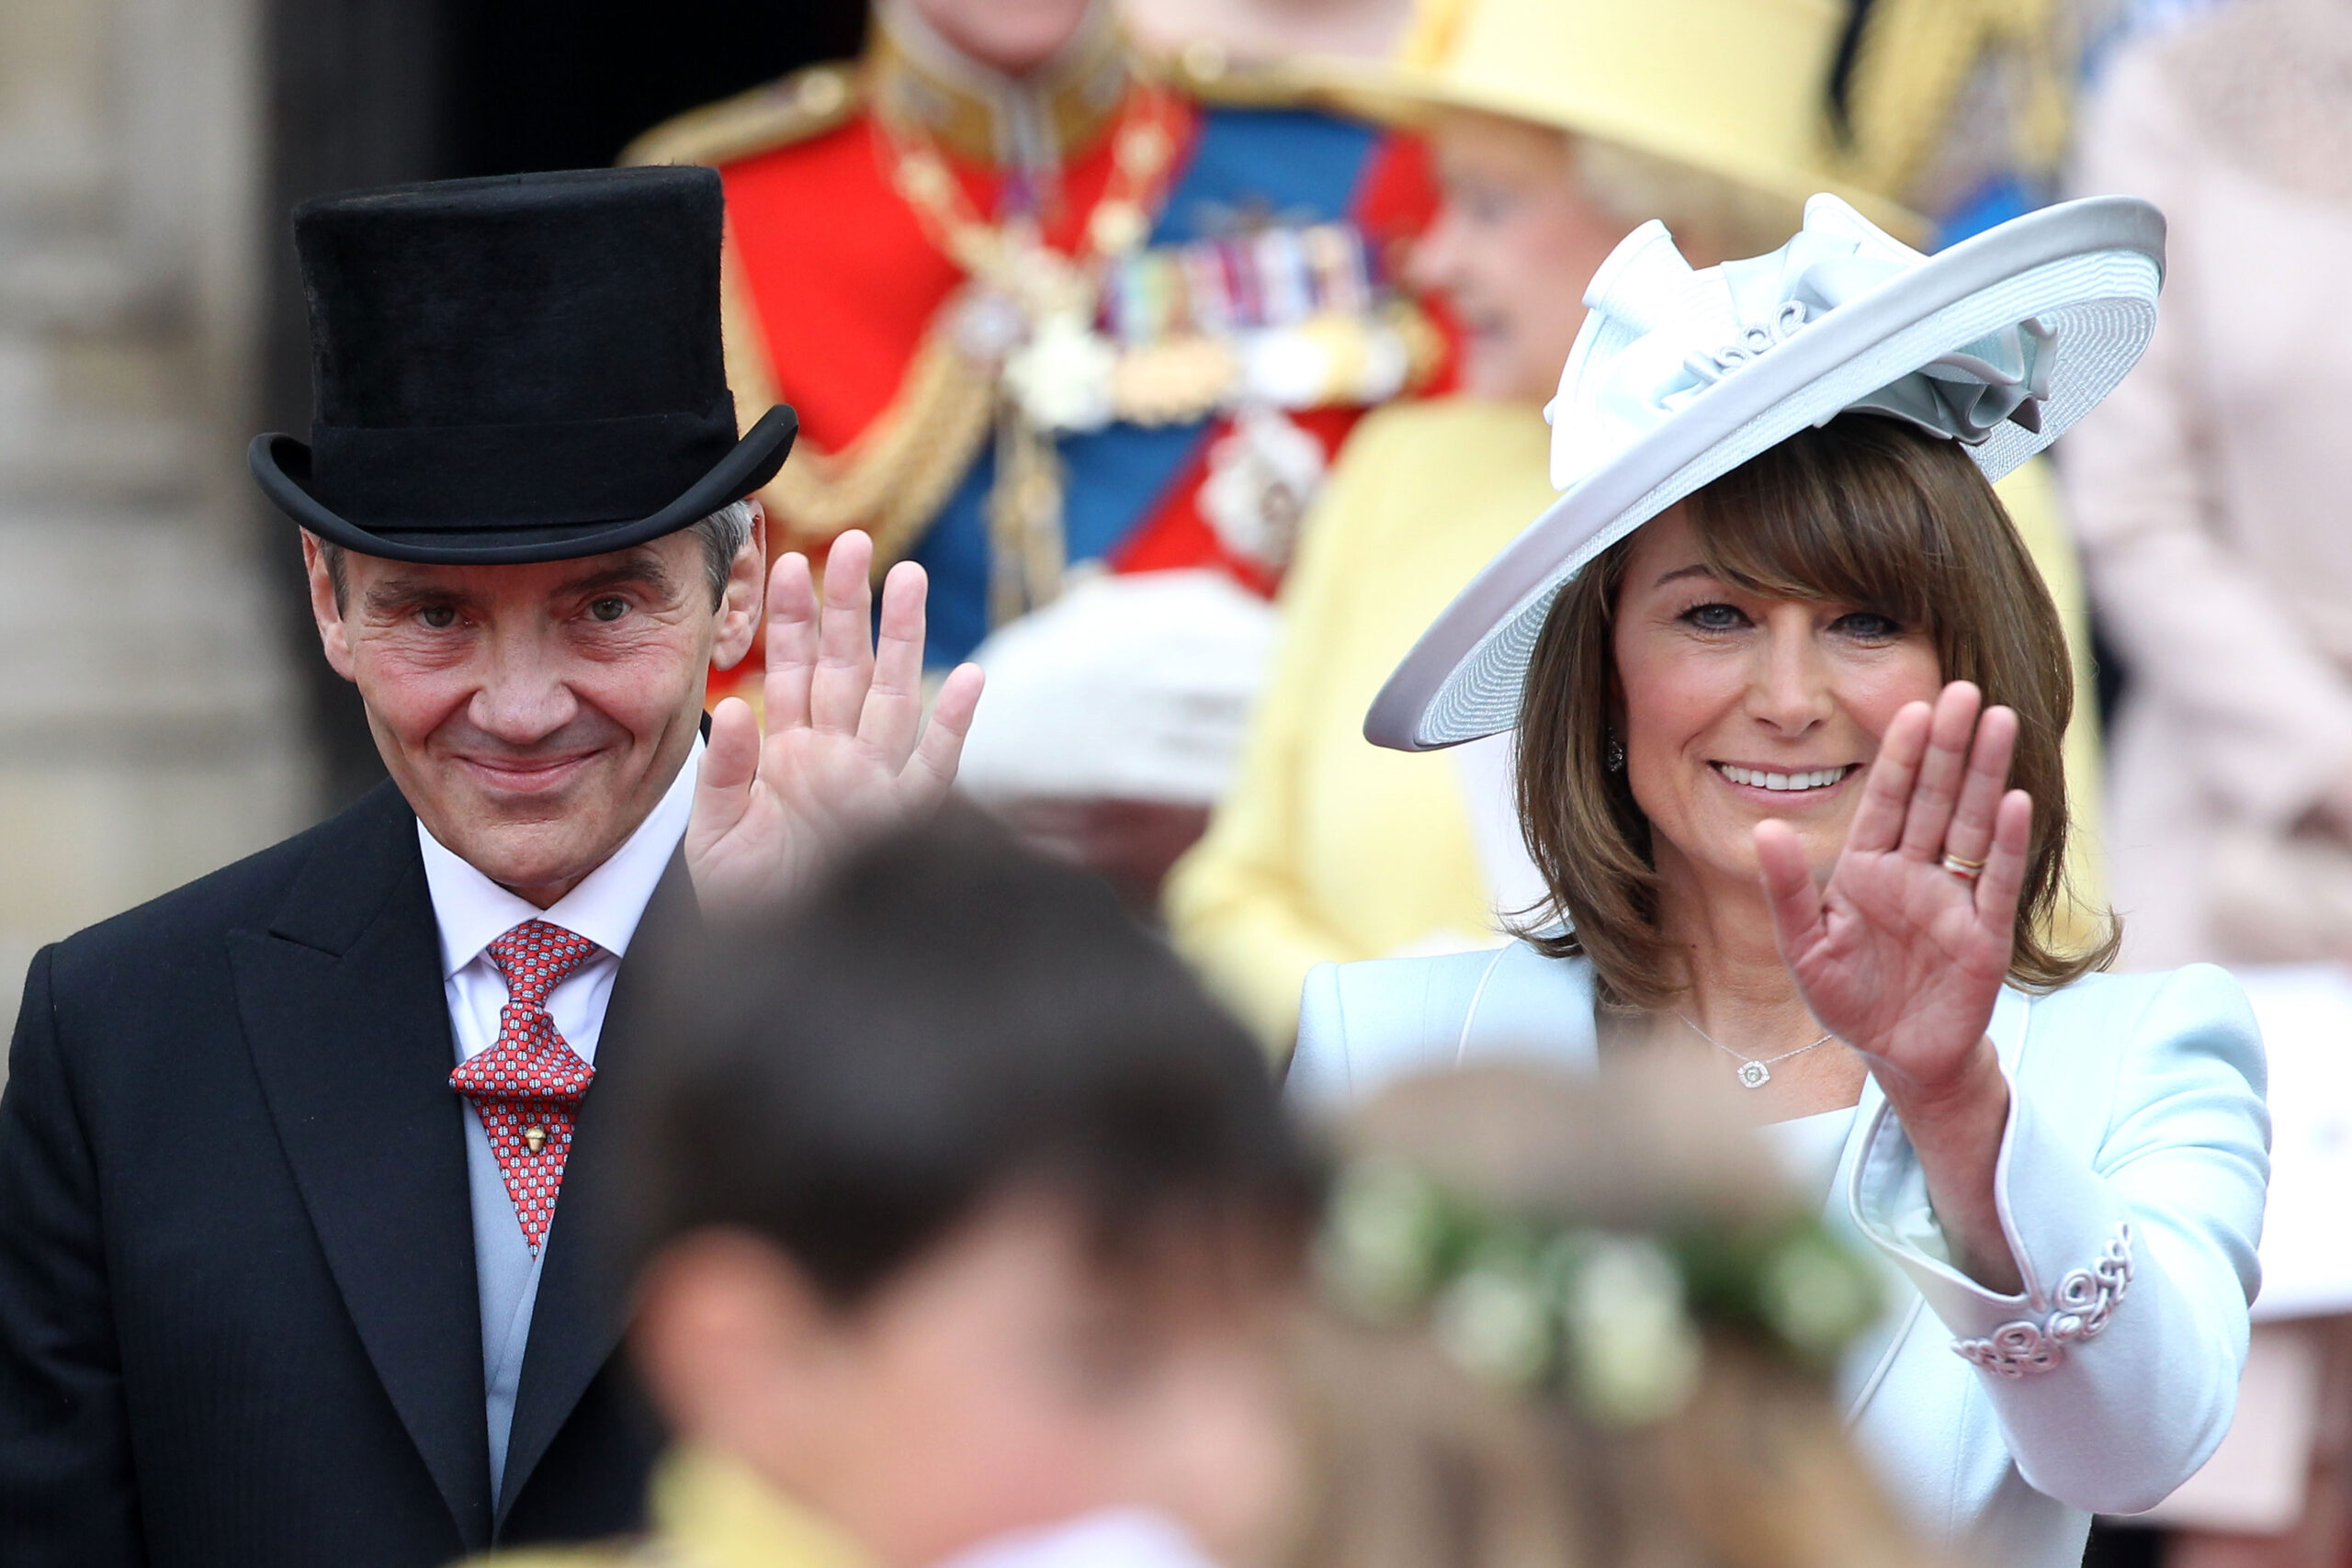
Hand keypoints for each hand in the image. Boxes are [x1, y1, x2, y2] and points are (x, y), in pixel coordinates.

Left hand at [686, 530, 983, 914]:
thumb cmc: (744, 904)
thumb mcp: (714, 837)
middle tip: (855, 543)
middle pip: (848, 666)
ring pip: (893, 698)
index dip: (790, 616)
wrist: (776, 965)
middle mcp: (837, 759)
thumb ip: (726, 773)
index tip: (785, 559)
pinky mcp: (903, 823)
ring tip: (909, 579)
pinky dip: (952, 725)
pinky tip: (968, 677)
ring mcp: (874, 785)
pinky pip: (933, 769)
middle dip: (850, 605)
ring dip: (902, 640)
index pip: (790, 670)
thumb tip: (733, 708)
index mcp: (791, 755)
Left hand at [1756, 681, 2026, 1091]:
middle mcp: (1914, 873)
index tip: (1915, 708)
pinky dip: (2008, 842)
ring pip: (1972, 824)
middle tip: (1967, 690)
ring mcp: (1953, 898)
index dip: (1901, 756)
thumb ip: (1787, 890)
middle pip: (1935, 798)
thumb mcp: (1804, 947)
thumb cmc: (1847, 999)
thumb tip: (1763, 828)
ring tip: (2001, 721)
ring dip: (1986, 775)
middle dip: (1951, 746)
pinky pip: (1998, 880)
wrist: (1898, 1056)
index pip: (1886, 801)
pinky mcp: (1985, 933)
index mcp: (1866, 870)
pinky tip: (2018, 799)